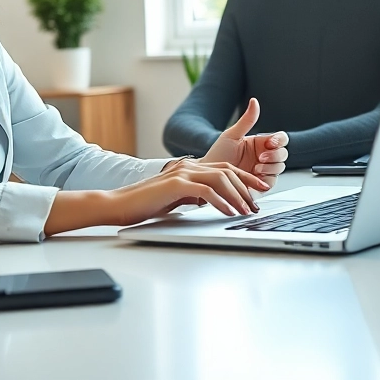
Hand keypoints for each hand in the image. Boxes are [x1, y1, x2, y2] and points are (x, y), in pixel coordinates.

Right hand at [105, 161, 268, 225]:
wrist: (119, 204)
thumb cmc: (145, 204)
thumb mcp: (175, 199)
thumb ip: (193, 196)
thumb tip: (211, 202)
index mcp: (189, 169)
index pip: (225, 169)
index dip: (245, 179)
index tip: (260, 191)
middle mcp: (188, 166)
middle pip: (227, 171)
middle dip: (247, 187)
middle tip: (257, 205)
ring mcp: (182, 173)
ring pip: (220, 179)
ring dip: (237, 196)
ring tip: (246, 211)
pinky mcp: (175, 184)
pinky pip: (206, 191)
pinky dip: (221, 202)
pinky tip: (228, 212)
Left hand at [200, 98, 288, 188]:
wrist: (209, 176)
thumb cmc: (218, 155)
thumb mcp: (232, 136)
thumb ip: (247, 120)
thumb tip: (254, 101)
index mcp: (260, 143)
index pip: (280, 139)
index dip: (279, 140)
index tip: (270, 142)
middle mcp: (264, 156)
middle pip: (283, 154)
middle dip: (275, 155)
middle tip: (260, 158)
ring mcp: (263, 170)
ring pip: (280, 167)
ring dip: (271, 168)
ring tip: (256, 168)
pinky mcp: (260, 184)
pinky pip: (272, 182)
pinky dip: (267, 179)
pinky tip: (256, 177)